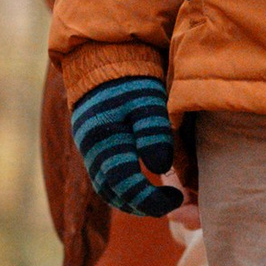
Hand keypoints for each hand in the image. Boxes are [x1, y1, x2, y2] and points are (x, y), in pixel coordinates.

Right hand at [71, 74, 183, 218]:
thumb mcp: (150, 102)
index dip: (151, 199)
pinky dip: (123, 188)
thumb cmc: (133, 81)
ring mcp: (88, 150)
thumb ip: (154, 134)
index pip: (125, 185)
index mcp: (105, 141)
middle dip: (142, 205)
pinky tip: (143, 184)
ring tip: (159, 198)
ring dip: (131, 200)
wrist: (105, 60)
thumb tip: (159, 169)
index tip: (177, 198)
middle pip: (112, 193)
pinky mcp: (92, 147)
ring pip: (106, 189)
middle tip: (172, 201)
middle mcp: (91, 150)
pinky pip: (104, 178)